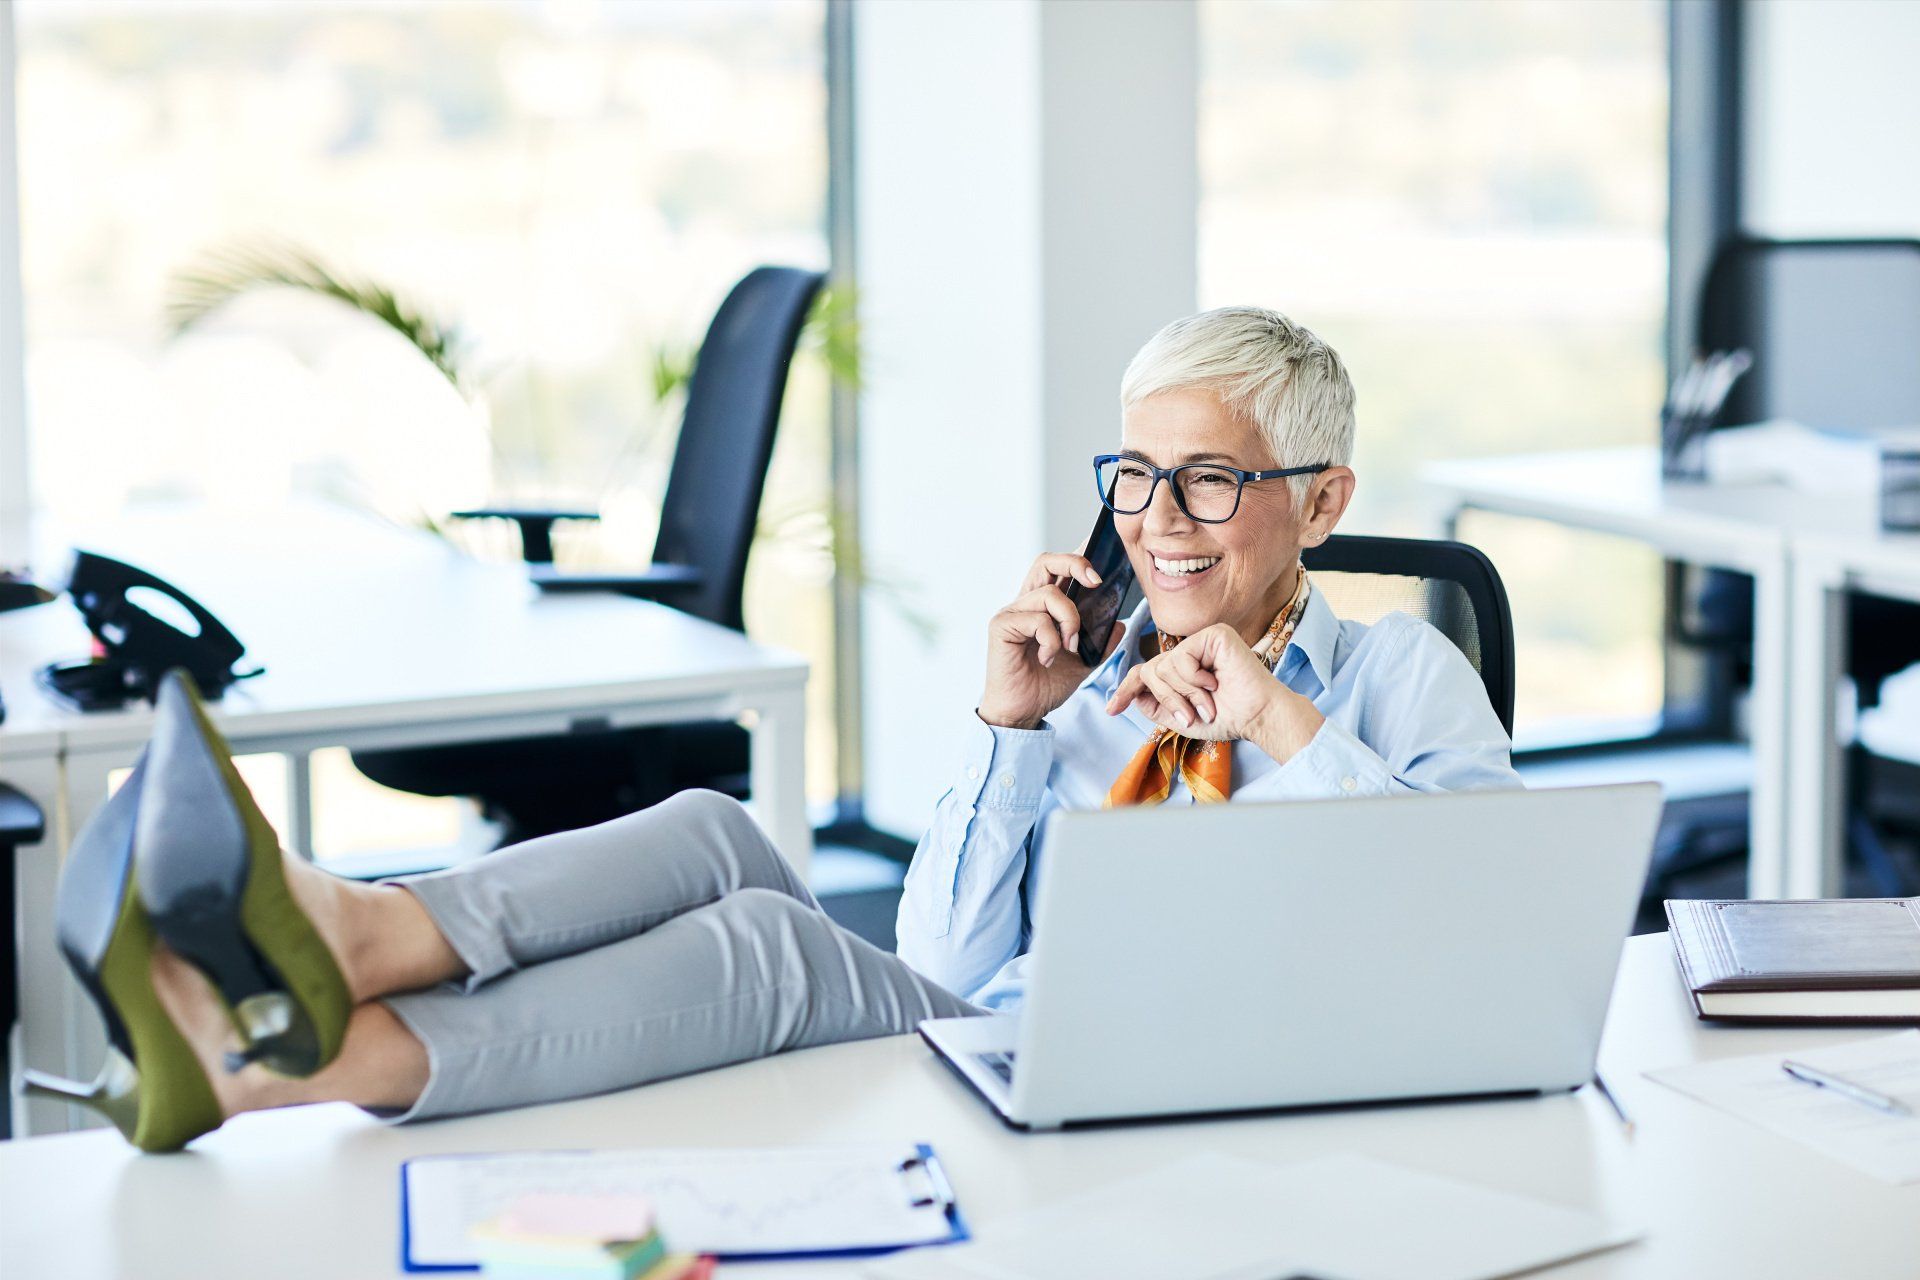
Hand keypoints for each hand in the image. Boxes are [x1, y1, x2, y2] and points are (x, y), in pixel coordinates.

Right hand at [977, 552, 1124, 730]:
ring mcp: (1011, 613)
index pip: (1058, 569)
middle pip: (1046, 561)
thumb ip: (1100, 641)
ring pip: (1050, 594)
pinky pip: (1037, 620)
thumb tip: (1120, 622)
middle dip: (1075, 563)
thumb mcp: (1084, 662)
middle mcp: (1024, 604)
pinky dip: (1052, 640)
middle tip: (1096, 582)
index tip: (1101, 557)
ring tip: (1070, 646)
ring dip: (1070, 620)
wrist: (1023, 713)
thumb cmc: (1045, 685)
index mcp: (1041, 607)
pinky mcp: (1001, 627)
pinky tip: (1048, 658)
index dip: (1078, 557)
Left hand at [1105, 622, 1323, 760]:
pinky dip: (1194, 678)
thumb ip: (1155, 706)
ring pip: (1164, 666)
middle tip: (1191, 715)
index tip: (1111, 710)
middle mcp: (1190, 651)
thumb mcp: (1181, 718)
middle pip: (1151, 670)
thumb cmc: (1227, 718)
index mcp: (1183, 669)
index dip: (1126, 690)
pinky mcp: (1214, 634)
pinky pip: (1182, 657)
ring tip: (1208, 703)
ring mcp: (1201, 641)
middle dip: (1168, 698)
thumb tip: (1133, 693)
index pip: (1145, 672)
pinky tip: (1215, 682)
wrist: (1256, 717)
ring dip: (1185, 693)